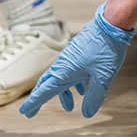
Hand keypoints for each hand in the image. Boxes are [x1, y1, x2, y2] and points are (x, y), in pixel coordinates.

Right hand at [19, 2, 132, 118]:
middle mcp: (63, 64)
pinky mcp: (79, 51)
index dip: (34, 103)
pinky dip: (73, 82)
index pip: (44, 91)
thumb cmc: (106, 49)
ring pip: (60, 77)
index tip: (25, 112)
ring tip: (70, 107)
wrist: (112, 22)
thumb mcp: (103, 78)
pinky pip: (70, 70)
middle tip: (33, 111)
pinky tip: (84, 88)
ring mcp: (70, 56)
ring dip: (62, 93)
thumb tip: (87, 114)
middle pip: (47, 84)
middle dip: (41, 98)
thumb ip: (95, 97)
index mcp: (64, 72)